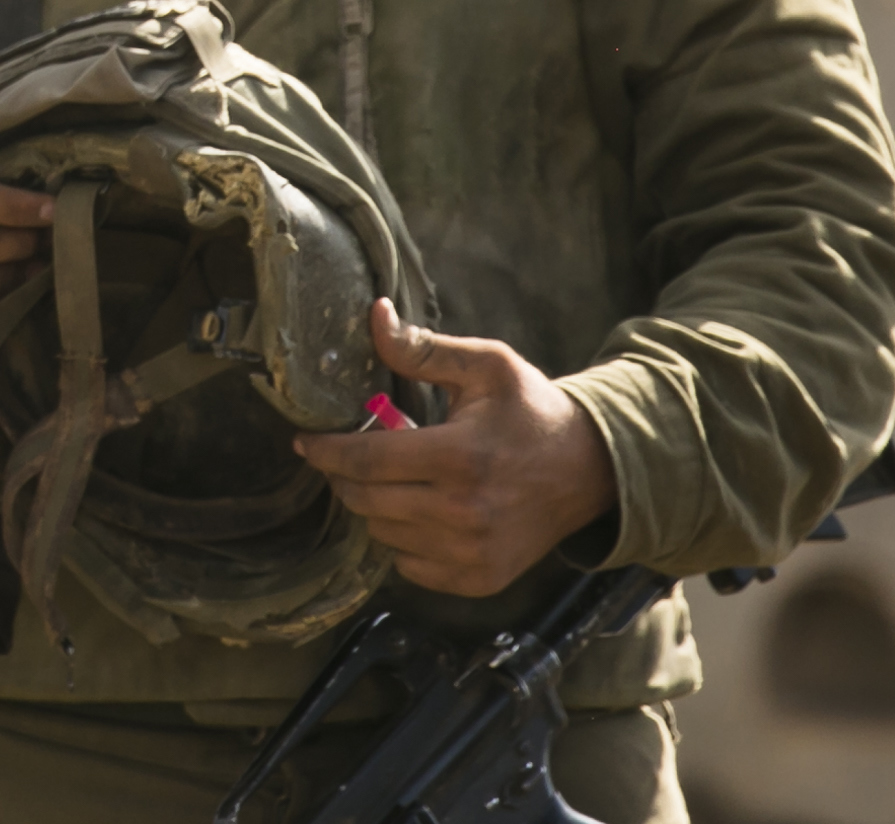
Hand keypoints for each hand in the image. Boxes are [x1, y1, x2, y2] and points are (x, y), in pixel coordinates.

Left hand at [293, 298, 618, 595]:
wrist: (589, 470)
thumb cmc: (530, 410)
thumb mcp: (485, 365)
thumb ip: (424, 347)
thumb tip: (375, 315)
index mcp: (461, 457)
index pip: (366, 460)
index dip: (327, 450)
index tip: (305, 441)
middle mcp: (464, 513)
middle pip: (366, 501)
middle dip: (346, 475)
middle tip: (352, 454)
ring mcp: (472, 552)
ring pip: (383, 535)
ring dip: (376, 506)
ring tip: (397, 477)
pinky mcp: (479, 579)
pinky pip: (409, 566)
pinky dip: (403, 539)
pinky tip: (421, 510)